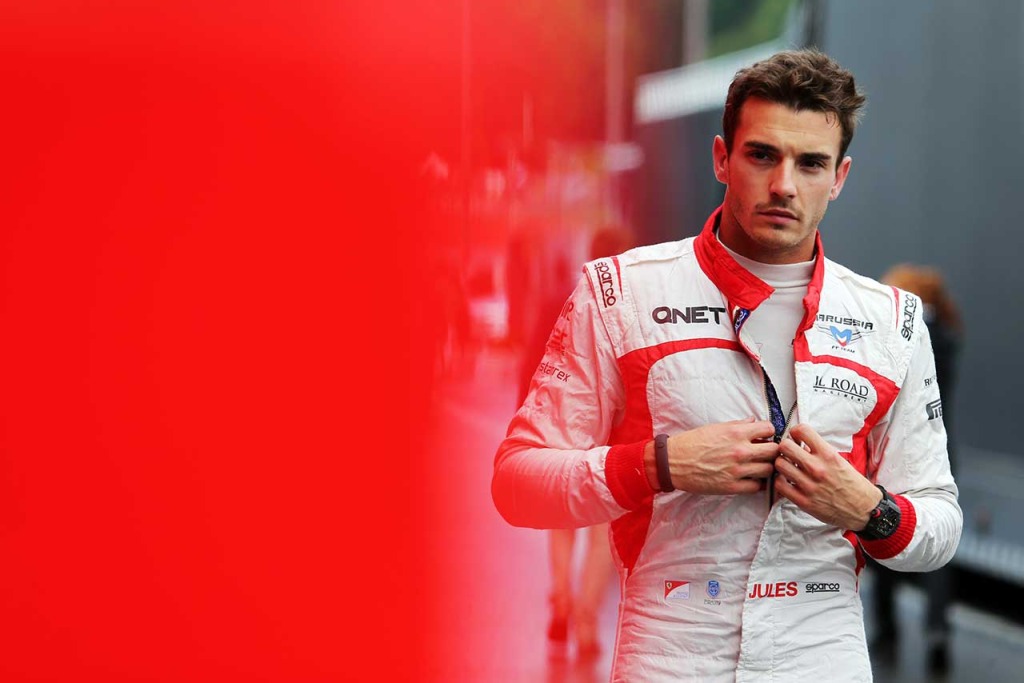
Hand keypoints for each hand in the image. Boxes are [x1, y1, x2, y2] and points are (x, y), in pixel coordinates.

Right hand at [660, 418, 779, 494]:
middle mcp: (739, 450)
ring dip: (766, 467)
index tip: (764, 436)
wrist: (672, 462)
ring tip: (758, 466)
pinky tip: (751, 478)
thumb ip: (737, 425)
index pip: (769, 428)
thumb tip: (753, 422)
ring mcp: (737, 470)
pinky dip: (758, 483)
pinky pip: (757, 486)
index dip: (769, 432)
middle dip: (772, 450)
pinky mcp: (732, 487)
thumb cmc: (691, 443)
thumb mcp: (714, 427)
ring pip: (769, 470)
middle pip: (774, 451)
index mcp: (735, 432)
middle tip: (765, 452)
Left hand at [773, 423, 880, 529]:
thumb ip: (820, 451)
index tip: (796, 438)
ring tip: (789, 468)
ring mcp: (809, 485)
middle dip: (785, 447)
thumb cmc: (852, 484)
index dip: (795, 432)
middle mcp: (817, 468)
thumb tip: (801, 441)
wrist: (864, 509)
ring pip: (779, 464)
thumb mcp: (840, 460)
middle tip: (789, 453)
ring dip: (782, 464)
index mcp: (828, 455)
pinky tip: (788, 481)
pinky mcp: (803, 501)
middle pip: (785, 446)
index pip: (802, 430)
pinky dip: (780, 482)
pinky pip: (779, 485)